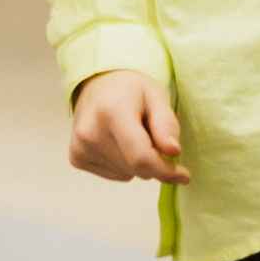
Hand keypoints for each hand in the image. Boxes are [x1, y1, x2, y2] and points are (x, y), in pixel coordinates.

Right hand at [67, 70, 188, 185]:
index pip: (141, 157)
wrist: (98, 85)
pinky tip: (117, 142)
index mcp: (112, 111)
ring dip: (137, 161)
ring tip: (130, 134)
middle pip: (137, 168)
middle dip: (154, 160)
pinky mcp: (76, 157)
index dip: (165, 171)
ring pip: (127, 173)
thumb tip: (173, 152)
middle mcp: (90, 132)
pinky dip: (123, 164)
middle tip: (152, 135)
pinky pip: (114, 174)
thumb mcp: (156, 95)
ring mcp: (80, 146)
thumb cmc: (131, 90)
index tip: (184, 175)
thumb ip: (166, 124)